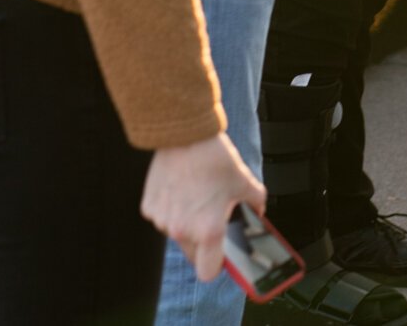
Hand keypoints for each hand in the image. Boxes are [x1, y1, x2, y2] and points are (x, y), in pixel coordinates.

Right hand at [141, 134, 264, 281]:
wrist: (184, 135)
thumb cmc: (215, 159)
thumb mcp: (245, 183)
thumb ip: (255, 206)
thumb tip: (257, 215)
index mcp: (208, 229)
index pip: (208, 272)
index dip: (217, 265)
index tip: (221, 254)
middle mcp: (182, 230)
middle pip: (193, 253)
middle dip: (203, 241)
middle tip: (211, 216)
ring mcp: (162, 220)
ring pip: (177, 234)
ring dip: (186, 223)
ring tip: (196, 196)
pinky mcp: (149, 208)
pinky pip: (163, 218)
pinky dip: (172, 209)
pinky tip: (181, 189)